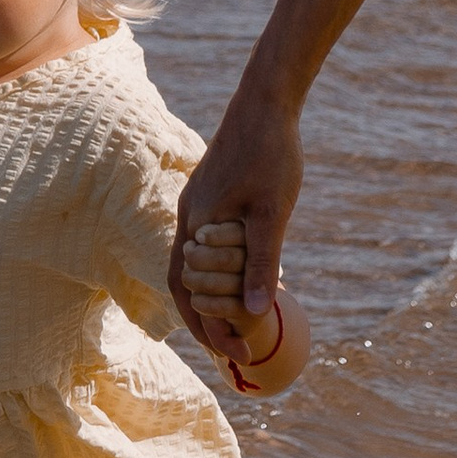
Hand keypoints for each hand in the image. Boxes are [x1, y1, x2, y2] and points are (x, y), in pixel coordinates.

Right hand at [172, 83, 301, 355]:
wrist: (265, 103)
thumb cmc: (271, 155)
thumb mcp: (272, 214)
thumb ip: (261, 263)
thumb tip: (256, 312)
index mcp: (196, 226)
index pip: (188, 293)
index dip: (207, 329)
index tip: (235, 354)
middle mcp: (188, 219)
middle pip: (184, 285)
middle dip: (206, 321)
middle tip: (235, 349)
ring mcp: (196, 206)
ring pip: (193, 265)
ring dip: (211, 296)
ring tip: (237, 322)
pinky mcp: (209, 195)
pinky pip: (205, 245)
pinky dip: (219, 270)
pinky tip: (243, 277)